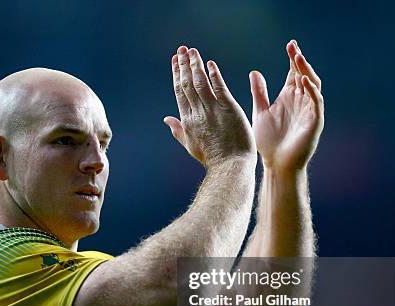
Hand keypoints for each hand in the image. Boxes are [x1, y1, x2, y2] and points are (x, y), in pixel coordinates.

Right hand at [164, 46, 254, 167]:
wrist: (229, 166)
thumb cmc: (212, 158)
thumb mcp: (190, 145)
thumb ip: (178, 130)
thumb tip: (166, 119)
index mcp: (187, 121)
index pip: (179, 92)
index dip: (176, 75)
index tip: (174, 61)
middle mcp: (197, 113)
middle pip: (187, 84)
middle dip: (183, 65)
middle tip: (181, 49)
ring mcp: (212, 110)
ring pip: (200, 82)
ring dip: (195, 65)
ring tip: (192, 51)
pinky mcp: (228, 108)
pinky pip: (218, 87)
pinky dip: (213, 74)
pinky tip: (209, 63)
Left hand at [249, 40, 323, 173]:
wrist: (276, 164)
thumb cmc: (269, 141)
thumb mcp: (261, 112)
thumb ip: (259, 93)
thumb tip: (254, 72)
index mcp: (290, 97)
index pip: (295, 73)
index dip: (294, 59)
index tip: (290, 45)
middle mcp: (302, 102)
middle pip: (305, 76)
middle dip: (300, 62)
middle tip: (294, 48)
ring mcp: (310, 111)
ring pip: (313, 87)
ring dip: (306, 73)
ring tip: (298, 60)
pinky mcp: (314, 123)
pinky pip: (316, 104)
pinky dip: (312, 92)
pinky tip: (303, 82)